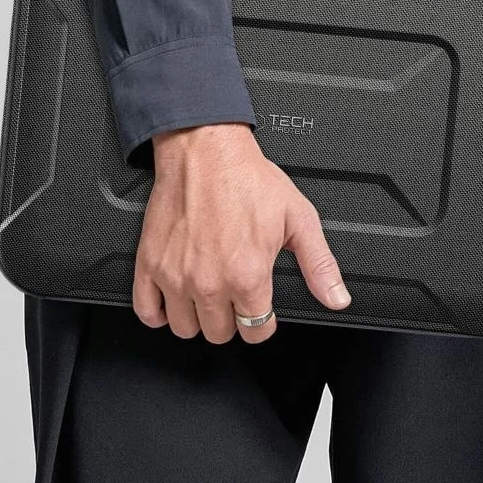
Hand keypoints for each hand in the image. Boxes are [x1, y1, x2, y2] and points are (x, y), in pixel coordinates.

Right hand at [132, 122, 351, 343]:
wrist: (205, 149)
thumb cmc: (247, 177)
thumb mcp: (298, 217)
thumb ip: (319, 264)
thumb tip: (336, 298)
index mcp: (248, 275)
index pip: (256, 330)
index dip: (262, 320)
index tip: (259, 306)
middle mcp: (210, 283)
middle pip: (221, 334)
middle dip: (232, 319)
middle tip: (234, 294)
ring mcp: (175, 276)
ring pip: (186, 329)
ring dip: (198, 318)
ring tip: (207, 296)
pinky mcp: (149, 264)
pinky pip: (146, 311)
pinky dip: (158, 314)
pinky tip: (172, 302)